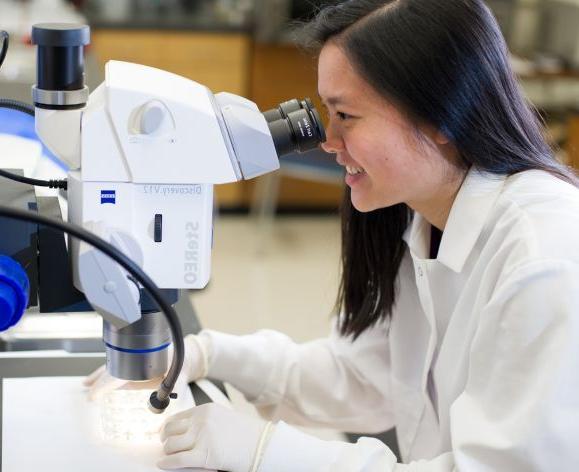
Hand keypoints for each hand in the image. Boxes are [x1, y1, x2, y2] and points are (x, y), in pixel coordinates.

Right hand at [83, 333, 210, 399]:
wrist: (187, 353)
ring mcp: (135, 356)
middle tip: (87, 391)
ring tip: (87, 383)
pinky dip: (108, 368)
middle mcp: (137, 358)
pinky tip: (100, 375)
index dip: (103, 385)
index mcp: (144, 363)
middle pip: (112, 368)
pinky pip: (119, 361)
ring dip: (100, 373)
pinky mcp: (136, 356)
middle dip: (98, 379)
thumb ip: (170, 393)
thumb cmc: (182, 367)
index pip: (118, 374)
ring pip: (113, 363)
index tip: (93, 394)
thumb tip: (158, 406)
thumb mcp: (178, 381)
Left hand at [158, 403, 269, 471]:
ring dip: (167, 451)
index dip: (167, 428)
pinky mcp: (204, 455)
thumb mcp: (223, 418)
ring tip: (169, 455)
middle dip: (165, 439)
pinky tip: (163, 465)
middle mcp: (201, 421)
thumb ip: (204, 421)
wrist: (262, 444)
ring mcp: (202, 437)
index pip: (176, 417)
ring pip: (170, 444)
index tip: (164, 434)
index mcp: (206, 410)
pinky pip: (177, 460)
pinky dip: (168, 463)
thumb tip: (185, 430)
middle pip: (170, 430)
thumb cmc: (246, 434)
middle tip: (166, 446)